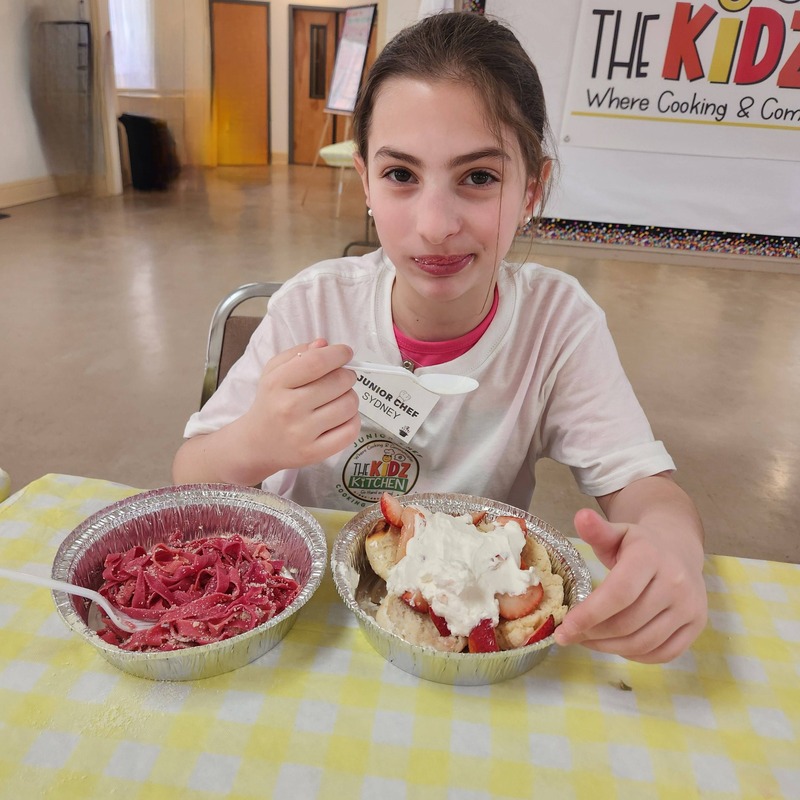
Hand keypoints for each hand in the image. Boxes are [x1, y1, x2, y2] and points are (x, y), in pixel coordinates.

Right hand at [240, 338, 360, 474]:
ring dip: (350, 397)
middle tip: (340, 379)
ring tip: (338, 399)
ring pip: (349, 405)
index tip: (345, 353)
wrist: (256, 444)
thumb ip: (298, 354)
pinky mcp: (314, 452)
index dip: (338, 354)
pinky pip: (350, 431)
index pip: (317, 362)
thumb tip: (325, 345)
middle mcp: (289, 408)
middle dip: (347, 375)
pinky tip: (341, 417)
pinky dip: (353, 420)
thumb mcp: (273, 372)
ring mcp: (302, 433)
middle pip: (339, 382)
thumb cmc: (270, 403)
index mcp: (277, 383)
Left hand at [554, 507, 706, 663]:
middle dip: (593, 634)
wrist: (678, 546)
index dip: (589, 615)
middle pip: (627, 622)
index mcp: (651, 557)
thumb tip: (580, 516)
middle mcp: (676, 582)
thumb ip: (597, 530)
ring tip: (588, 640)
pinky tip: (616, 645)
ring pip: (643, 642)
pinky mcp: (697, 625)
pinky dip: (635, 655)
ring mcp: (690, 606)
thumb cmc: (638, 544)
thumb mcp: (616, 533)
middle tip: (570, 636)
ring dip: (609, 648)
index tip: (564, 629)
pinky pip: (663, 653)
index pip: (618, 594)